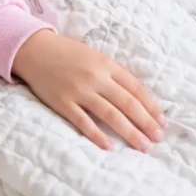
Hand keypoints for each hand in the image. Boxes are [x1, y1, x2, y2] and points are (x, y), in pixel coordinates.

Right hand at [13, 32, 164, 152]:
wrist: (34, 48)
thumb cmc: (67, 52)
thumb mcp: (94, 55)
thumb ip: (113, 73)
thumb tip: (135, 97)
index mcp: (105, 63)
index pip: (134, 87)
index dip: (150, 106)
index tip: (161, 121)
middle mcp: (95, 77)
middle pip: (127, 104)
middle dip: (146, 123)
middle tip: (158, 138)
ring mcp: (79, 90)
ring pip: (111, 115)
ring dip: (130, 132)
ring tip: (143, 146)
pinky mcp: (63, 102)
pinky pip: (84, 122)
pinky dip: (98, 136)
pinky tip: (110, 146)